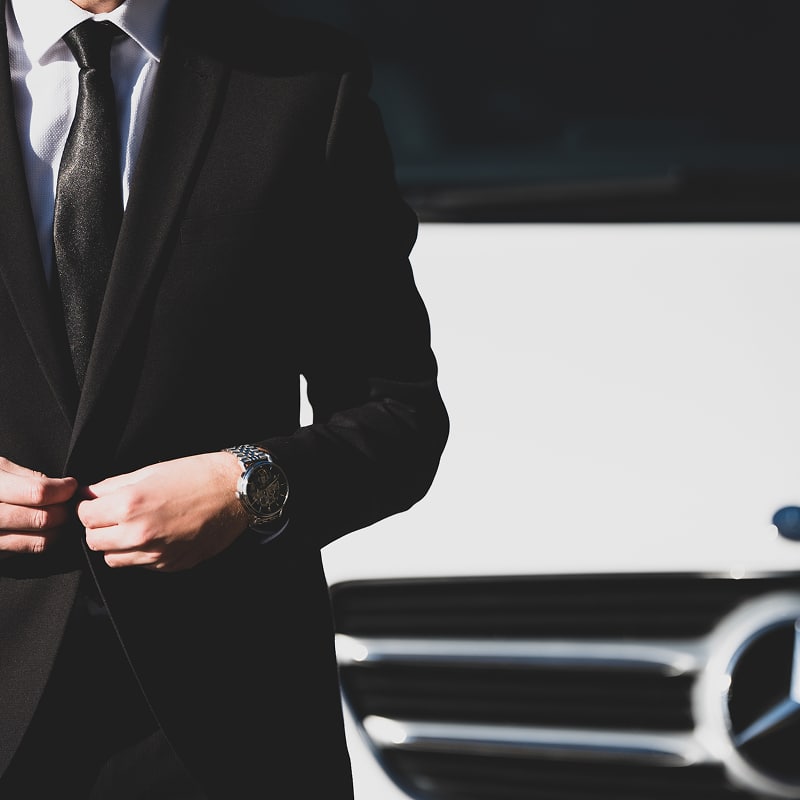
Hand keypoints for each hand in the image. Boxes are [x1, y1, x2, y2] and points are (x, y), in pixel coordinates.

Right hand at [0, 457, 77, 556]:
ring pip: (39, 541)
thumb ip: (25, 476)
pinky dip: (40, 542)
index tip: (71, 485)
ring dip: (58, 530)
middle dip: (64, 511)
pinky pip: (23, 552)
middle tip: (69, 503)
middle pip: (42, 518)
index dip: (62, 489)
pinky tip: (41, 531)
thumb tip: (59, 486)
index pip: (38, 492)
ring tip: (60, 518)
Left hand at [77, 452, 248, 571]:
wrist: (236, 491)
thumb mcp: (152, 470)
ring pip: (114, 559)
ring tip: (136, 527)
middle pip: (94, 542)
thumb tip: (90, 494)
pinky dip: (142, 553)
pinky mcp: (172, 564)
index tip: (99, 503)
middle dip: (99, 528)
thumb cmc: (198, 474)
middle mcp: (140, 533)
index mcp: (130, 505)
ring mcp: (157, 553)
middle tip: (114, 515)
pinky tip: (158, 534)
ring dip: (117, 545)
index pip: (84, 517)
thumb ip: (115, 485)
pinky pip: (142, 565)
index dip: (90, 507)